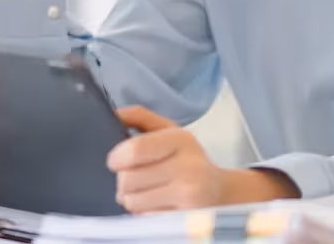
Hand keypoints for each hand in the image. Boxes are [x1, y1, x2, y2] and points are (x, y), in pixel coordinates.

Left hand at [108, 107, 298, 213]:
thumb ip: (139, 117)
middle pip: (127, 179)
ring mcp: (189, 198)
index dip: (117, 158)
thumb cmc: (187, 159)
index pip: (135, 150)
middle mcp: (188, 168)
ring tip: (147, 192)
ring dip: (131, 199)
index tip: (115, 161)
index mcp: (180, 140)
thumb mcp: (168, 131)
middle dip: (123, 181)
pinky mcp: (185, 221)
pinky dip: (143, 214)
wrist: (220, 192)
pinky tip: (157, 205)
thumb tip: (113, 113)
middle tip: (136, 179)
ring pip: (131, 201)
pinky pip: (143, 219)